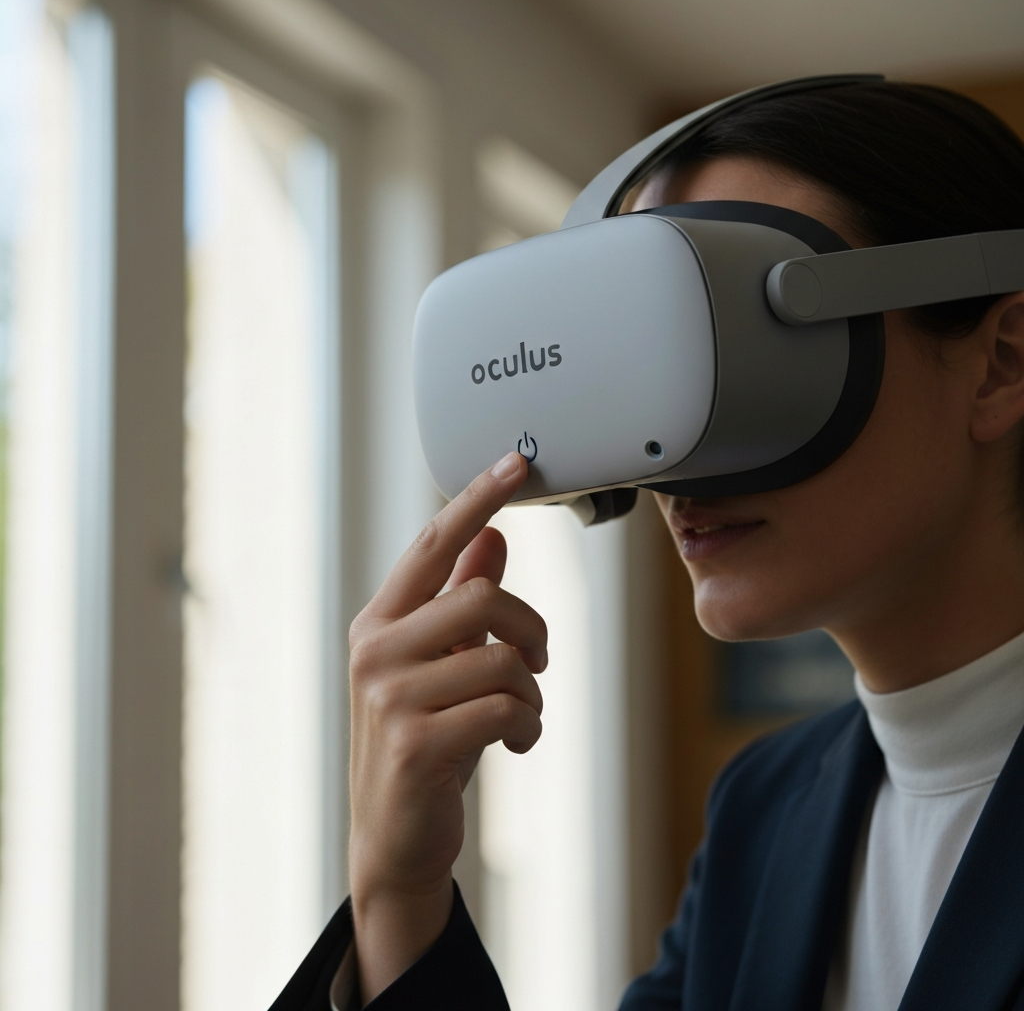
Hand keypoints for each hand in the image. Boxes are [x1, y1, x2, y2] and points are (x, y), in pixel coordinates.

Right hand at [348, 452, 547, 1000]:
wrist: (393, 835)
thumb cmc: (424, 739)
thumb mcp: (443, 665)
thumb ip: (460, 601)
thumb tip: (494, 538)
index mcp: (380, 621)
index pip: (434, 542)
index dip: (479, 497)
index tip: (520, 460)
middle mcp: (375, 649)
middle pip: (483, 597)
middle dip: (532, 629)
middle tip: (538, 661)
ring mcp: (389, 697)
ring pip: (502, 658)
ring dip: (532, 692)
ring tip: (523, 715)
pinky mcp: (414, 743)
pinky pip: (504, 708)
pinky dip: (527, 725)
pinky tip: (517, 743)